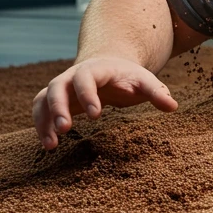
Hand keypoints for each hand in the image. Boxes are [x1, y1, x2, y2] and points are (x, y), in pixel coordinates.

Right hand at [32, 56, 178, 149]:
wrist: (109, 66)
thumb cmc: (128, 77)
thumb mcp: (144, 80)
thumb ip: (157, 92)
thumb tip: (173, 107)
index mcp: (95, 69)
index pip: (86, 78)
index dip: (88, 94)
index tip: (96, 115)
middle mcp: (72, 75)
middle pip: (57, 87)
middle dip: (59, 107)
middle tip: (66, 129)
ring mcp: (60, 87)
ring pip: (43, 99)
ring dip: (44, 120)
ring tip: (51, 145)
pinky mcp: (53, 100)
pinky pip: (40, 110)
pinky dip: (41, 126)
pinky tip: (49, 146)